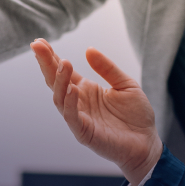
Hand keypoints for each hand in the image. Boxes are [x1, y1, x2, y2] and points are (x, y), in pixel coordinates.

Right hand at [30, 39, 160, 184]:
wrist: (147, 143)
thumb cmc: (136, 116)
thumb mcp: (125, 84)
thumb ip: (107, 68)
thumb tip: (89, 49)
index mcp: (86, 89)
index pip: (63, 71)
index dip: (51, 57)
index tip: (39, 42)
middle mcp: (78, 102)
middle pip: (55, 81)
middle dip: (46, 64)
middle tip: (37, 46)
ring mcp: (79, 118)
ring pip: (60, 99)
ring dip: (59, 80)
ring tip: (64, 62)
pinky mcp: (84, 133)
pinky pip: (72, 117)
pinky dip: (70, 103)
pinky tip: (72, 89)